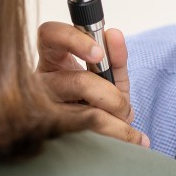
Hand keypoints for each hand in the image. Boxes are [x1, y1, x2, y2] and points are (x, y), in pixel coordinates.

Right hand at [35, 21, 148, 147]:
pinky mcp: (52, 140)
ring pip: (83, 115)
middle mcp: (40, 85)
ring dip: (116, 122)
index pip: (49, 36)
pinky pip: (89, 137)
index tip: (99, 53)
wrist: (96, 141)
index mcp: (52, 62)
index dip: (72, 40)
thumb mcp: (110, 77)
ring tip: (130, 128)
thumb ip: (115, 57)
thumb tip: (114, 34)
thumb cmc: (98, 102)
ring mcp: (42, 114)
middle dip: (108, 94)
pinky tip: (134, 142)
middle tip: (124, 107)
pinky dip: (118, 137)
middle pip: (73, 82)